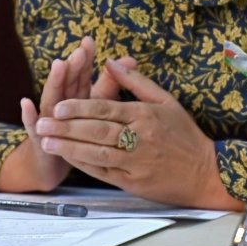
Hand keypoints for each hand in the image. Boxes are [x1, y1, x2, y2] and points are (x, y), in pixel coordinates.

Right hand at [0, 37, 136, 191]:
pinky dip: (28, 115)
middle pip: (67, 82)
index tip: (89, 40)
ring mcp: (47, 118)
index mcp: (75, 95)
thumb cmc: (76, 131)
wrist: (49, 162)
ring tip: (59, 65)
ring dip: (54, 82)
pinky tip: (26, 103)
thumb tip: (131, 60)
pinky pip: (32, 126)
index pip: (80, 73)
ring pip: (51, 98)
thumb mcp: (94, 106)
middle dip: (73, 66)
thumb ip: (109, 84)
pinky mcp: (38, 138)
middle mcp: (59, 102)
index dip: (85, 58)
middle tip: (80, 51)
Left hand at [35, 60, 243, 208]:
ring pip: (96, 153)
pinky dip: (83, 165)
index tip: (58, 105)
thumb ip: (136, 82)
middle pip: (97, 131)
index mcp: (146, 115)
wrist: (205, 173)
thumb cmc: (184, 133)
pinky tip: (67, 158)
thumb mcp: (165, 100)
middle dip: (66, 127)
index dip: (80, 108)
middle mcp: (139, 138)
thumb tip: (112, 62)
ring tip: (46, 141)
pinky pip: (103, 173)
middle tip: (41, 123)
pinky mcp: (133, 183)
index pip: (106, 109)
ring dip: (69, 147)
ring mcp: (136, 163)